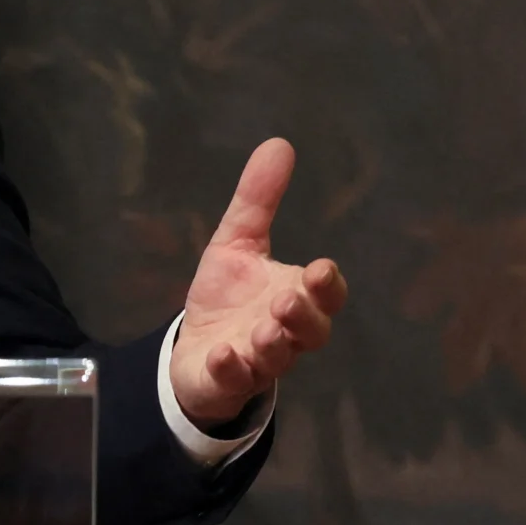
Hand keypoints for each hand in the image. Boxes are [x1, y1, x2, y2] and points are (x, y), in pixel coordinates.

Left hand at [169, 138, 347, 426]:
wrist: (198, 353)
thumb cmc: (229, 297)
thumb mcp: (237, 242)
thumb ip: (258, 200)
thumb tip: (279, 143)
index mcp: (297, 297)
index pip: (326, 294)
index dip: (327, 285)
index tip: (321, 269)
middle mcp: (286, 333)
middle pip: (312, 331)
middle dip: (304, 317)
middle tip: (289, 300)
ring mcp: (259, 360)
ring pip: (278, 359)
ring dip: (274, 344)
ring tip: (265, 330)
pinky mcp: (228, 380)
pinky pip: (235, 379)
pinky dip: (232, 369)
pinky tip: (223, 355)